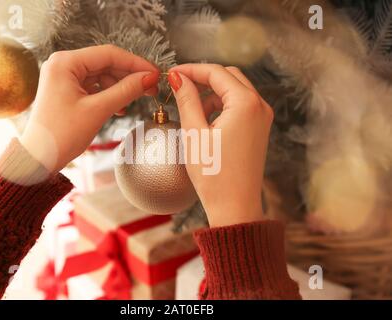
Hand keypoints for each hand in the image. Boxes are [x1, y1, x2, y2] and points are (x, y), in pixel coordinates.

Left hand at [20, 45, 158, 172]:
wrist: (38, 159)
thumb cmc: (60, 136)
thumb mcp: (98, 110)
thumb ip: (126, 91)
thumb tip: (150, 78)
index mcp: (65, 63)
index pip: (108, 54)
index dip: (135, 63)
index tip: (155, 74)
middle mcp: (63, 65)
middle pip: (106, 63)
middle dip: (129, 76)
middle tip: (152, 88)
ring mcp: (64, 77)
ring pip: (102, 75)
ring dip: (120, 87)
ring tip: (135, 100)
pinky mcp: (67, 90)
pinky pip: (94, 86)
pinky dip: (109, 95)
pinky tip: (120, 107)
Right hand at [167, 64, 273, 226]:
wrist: (235, 206)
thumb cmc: (214, 175)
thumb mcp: (194, 133)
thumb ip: (187, 100)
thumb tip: (177, 77)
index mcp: (246, 103)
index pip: (216, 72)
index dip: (191, 69)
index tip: (171, 73)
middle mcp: (260, 106)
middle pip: (229, 76)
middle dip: (203, 78)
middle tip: (179, 85)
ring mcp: (262, 118)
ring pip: (235, 90)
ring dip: (213, 93)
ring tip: (190, 107)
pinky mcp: (259, 129)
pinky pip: (240, 106)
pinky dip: (222, 106)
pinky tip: (205, 119)